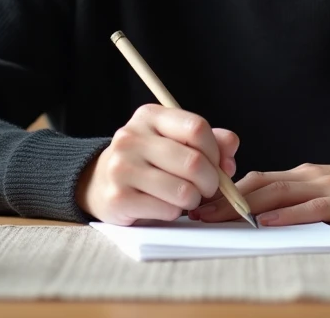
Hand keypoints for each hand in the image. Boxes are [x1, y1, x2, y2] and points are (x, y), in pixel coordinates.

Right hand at [77, 104, 238, 225]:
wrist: (98, 182)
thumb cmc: (147, 161)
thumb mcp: (174, 141)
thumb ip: (210, 141)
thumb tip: (230, 155)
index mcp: (149, 116)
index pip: (197, 128)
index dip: (216, 151)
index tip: (218, 165)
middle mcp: (131, 137)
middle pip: (194, 162)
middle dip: (211, 182)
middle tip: (207, 188)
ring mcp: (122, 167)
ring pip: (184, 190)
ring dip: (194, 199)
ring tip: (185, 197)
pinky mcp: (119, 198)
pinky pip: (168, 209)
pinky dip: (175, 212)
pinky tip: (165, 205)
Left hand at [189, 162, 329, 225]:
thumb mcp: (322, 190)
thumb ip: (295, 197)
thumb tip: (259, 212)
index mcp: (300, 175)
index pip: (255, 180)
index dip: (225, 190)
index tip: (198, 202)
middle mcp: (308, 176)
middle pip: (259, 185)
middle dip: (225, 199)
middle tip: (196, 212)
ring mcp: (326, 186)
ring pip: (279, 193)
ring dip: (246, 206)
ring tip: (220, 217)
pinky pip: (311, 208)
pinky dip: (287, 215)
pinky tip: (267, 222)